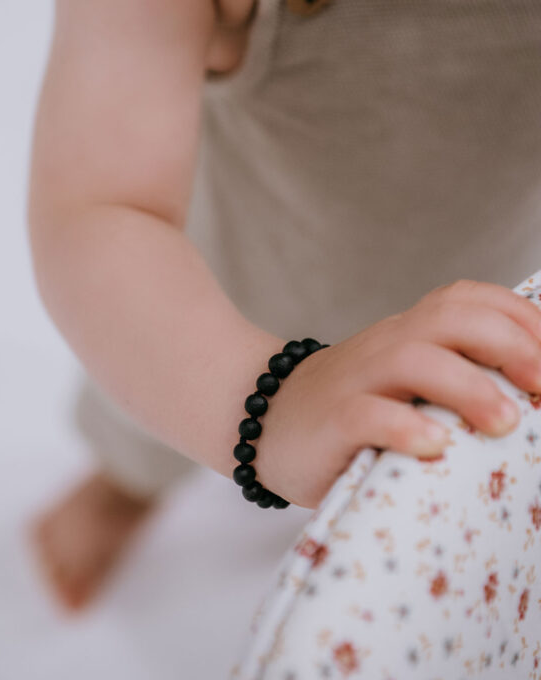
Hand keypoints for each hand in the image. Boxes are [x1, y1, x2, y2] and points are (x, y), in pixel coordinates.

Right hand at [254, 279, 540, 507]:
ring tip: (503, 424)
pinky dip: (404, 428)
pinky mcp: (330, 419)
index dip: (522, 318)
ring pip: (412, 359)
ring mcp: (354, 380)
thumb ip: (446, 375)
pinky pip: (366, 414)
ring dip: (467, 387)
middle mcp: (384, 346)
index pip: (467, 299)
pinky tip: (433, 447)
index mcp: (406, 333)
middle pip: (450, 319)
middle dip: (512, 346)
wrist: (265, 417)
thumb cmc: (347, 406)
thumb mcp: (397, 380)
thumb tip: (524, 394)